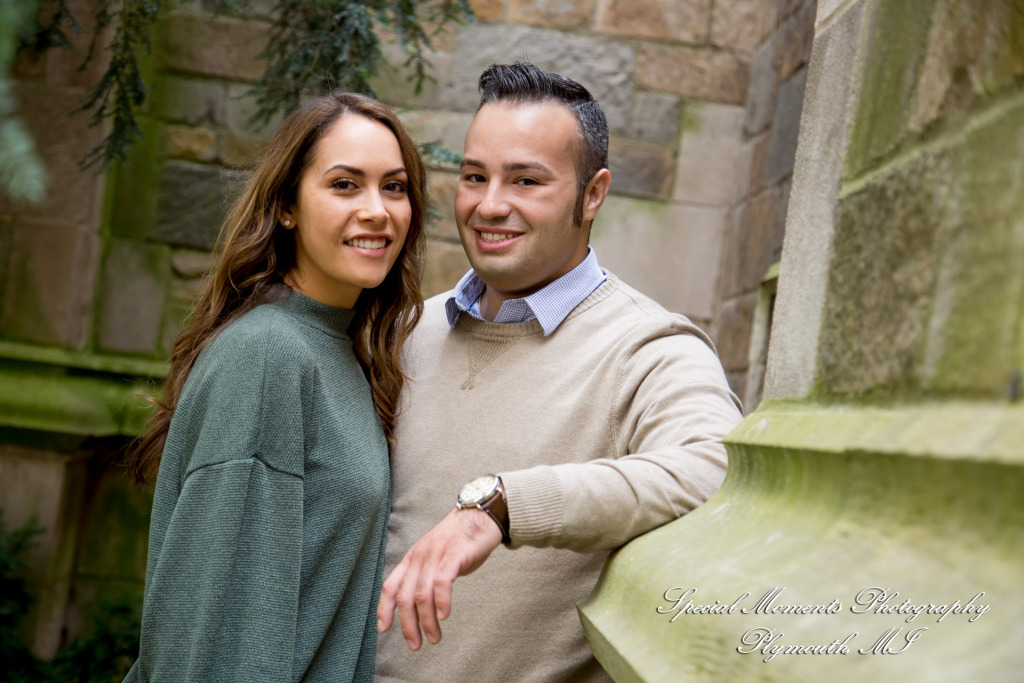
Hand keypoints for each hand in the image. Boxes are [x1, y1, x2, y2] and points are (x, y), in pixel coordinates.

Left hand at [377, 507, 501, 649]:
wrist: (480, 515)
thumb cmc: (460, 540)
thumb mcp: (436, 558)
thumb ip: (427, 577)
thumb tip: (422, 605)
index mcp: (413, 558)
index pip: (390, 585)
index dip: (384, 609)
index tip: (383, 629)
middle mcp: (420, 556)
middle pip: (405, 596)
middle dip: (408, 625)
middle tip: (416, 644)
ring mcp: (436, 554)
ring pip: (422, 593)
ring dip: (426, 621)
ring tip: (434, 638)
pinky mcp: (455, 554)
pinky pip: (442, 580)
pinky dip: (440, 600)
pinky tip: (444, 615)